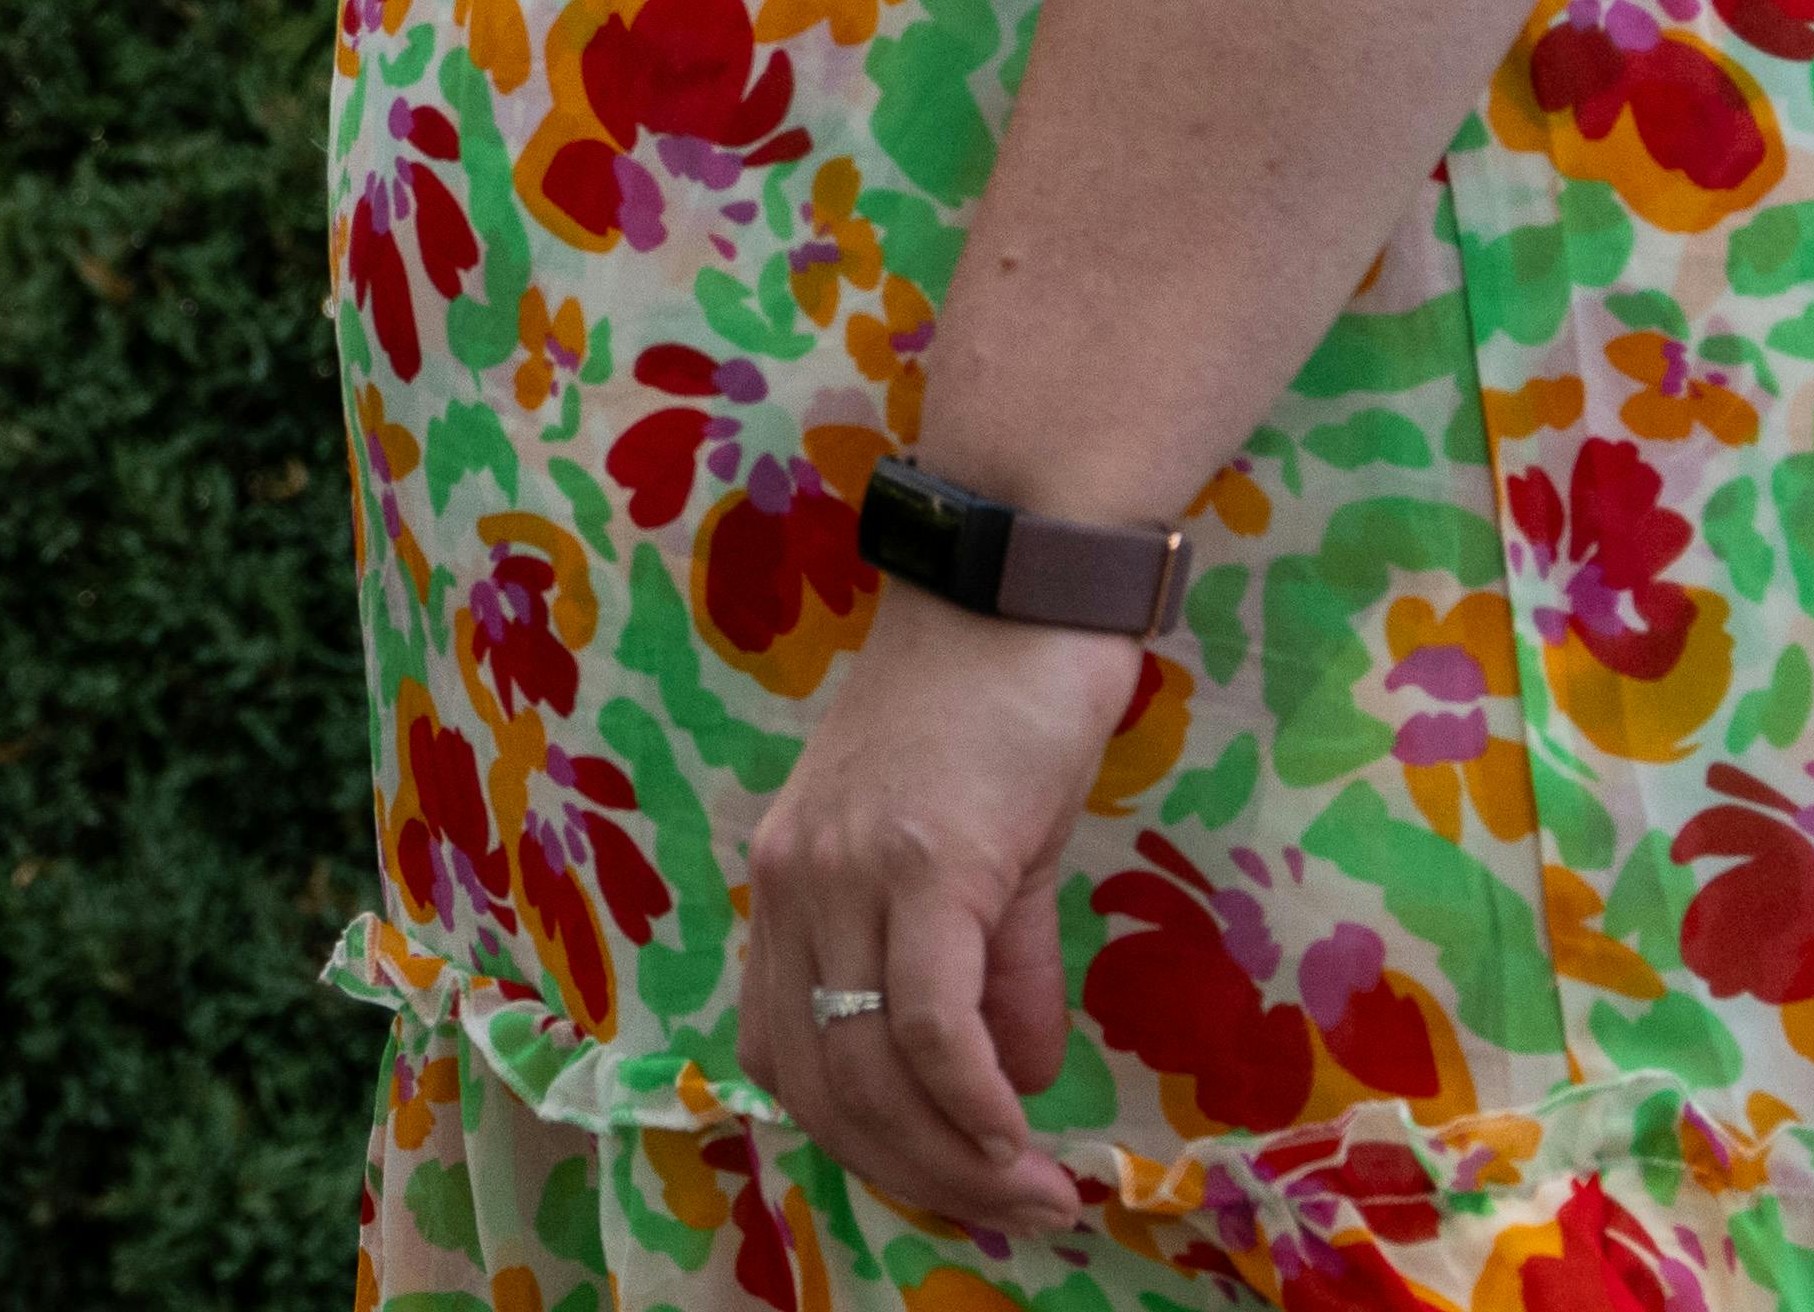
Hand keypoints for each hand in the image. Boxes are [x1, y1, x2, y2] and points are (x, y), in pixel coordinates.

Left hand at [725, 577, 1139, 1243]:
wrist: (1016, 600)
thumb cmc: (998, 723)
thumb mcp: (981, 869)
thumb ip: (989, 977)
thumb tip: (1014, 1088)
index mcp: (787, 888)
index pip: (780, 1056)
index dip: (860, 1143)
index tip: (945, 1184)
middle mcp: (792, 886)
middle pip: (819, 1085)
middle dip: (912, 1175)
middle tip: (1007, 1213)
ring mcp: (848, 875)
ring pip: (869, 1068)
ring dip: (954, 1159)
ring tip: (1032, 1196)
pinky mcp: (924, 865)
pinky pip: (932, 1024)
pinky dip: (974, 1104)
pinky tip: (1020, 1139)